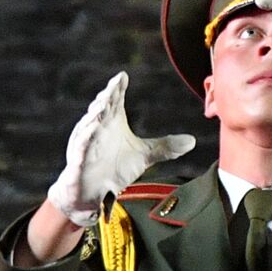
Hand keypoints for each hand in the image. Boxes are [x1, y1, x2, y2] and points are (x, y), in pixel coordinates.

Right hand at [47, 71, 194, 225]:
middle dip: (106, 96)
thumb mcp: (143, 156)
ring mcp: (86, 143)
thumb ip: (165, 147)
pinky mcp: (78, 160)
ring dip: (95, 114)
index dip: (117, 88)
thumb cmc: (114, 169)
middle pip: (101, 108)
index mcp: (111, 122)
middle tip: (114, 85)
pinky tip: (93, 130)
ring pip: (89, 124)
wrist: (92, 194)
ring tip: (103, 103)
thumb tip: (193, 141)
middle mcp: (97, 129)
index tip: (123, 76)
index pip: (114, 101)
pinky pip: (81, 146)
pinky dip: (86, 138)